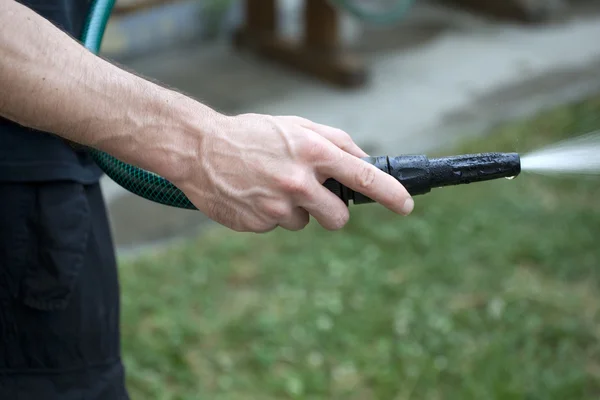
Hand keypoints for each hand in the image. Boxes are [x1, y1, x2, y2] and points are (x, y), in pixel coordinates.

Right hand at [173, 113, 413, 232]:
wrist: (199, 148)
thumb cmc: (253, 135)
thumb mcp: (296, 126)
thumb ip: (335, 142)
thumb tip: (367, 162)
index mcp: (312, 153)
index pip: (363, 177)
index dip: (390, 193)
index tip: (406, 205)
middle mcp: (298, 182)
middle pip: (339, 218)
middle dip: (332, 211)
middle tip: (312, 194)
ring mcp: (277, 206)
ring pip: (305, 223)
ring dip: (295, 209)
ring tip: (270, 185)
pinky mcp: (258, 223)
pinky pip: (278, 226)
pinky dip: (271, 214)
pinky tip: (253, 194)